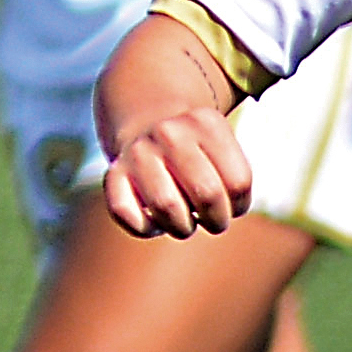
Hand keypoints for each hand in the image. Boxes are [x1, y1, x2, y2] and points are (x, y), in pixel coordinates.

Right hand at [100, 108, 253, 240]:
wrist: (148, 122)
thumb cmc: (198, 154)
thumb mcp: (224, 149)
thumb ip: (235, 180)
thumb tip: (222, 212)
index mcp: (205, 123)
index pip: (238, 183)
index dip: (239, 206)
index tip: (231, 204)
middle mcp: (169, 132)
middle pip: (208, 195)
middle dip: (216, 221)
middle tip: (213, 221)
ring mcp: (138, 152)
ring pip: (167, 208)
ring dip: (183, 228)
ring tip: (185, 222)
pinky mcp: (113, 174)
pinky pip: (127, 214)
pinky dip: (146, 229)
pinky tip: (156, 221)